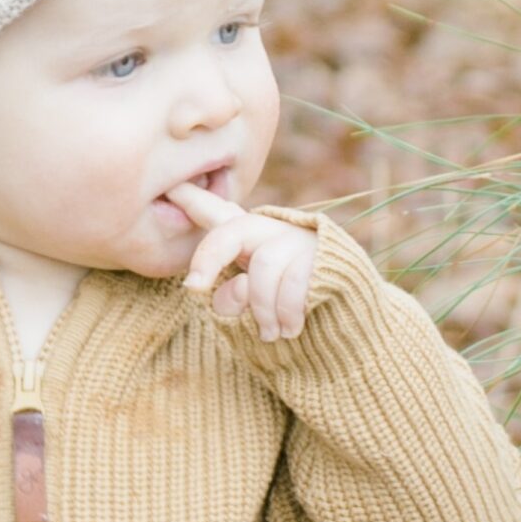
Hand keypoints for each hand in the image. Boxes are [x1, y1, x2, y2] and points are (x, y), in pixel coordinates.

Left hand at [169, 183, 317, 339]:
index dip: (193, 200)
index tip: (170, 188)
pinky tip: (290, 328)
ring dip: (262, 308)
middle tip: (194, 286)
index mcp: (251, 240)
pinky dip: (286, 313)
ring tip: (270, 333)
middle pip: (232, 231)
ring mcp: (299, 240)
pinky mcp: (324, 255)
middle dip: (208, 256)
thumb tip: (238, 289)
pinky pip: (293, 285)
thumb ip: (234, 295)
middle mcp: (273, 232)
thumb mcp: (253, 303)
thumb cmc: (290, 309)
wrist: (349, 315)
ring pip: (264, 267)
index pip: (218, 214)